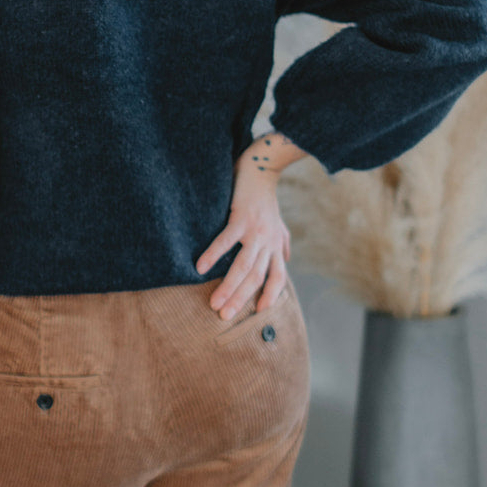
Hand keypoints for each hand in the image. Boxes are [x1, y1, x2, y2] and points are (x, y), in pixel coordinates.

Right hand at [194, 132, 302, 318]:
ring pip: (243, 266)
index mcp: (275, 246)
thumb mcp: (279, 223)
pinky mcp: (241, 218)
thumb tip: (286, 257)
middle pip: (256, 278)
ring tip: (214, 303)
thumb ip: (282, 242)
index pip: (277, 277)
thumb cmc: (265, 198)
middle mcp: (268, 242)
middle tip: (224, 317)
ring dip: (228, 287)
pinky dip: (213, 255)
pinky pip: (226, 241)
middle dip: (240, 299)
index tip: (259, 312)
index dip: (270, 295)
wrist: (262, 170)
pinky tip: (200, 268)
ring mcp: (255, 231)